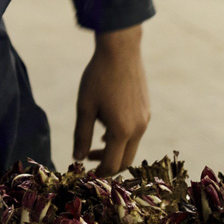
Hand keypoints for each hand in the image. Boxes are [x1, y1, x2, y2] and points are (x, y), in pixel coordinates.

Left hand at [72, 24, 150, 175]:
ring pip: (132, 146)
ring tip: (96, 144)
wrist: (120, 50)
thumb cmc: (98, 77)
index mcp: (122, 131)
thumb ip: (81, 134)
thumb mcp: (85, 106)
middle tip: (89, 160)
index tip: (85, 172)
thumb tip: (77, 157)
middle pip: (126, 160)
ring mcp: (145, 119)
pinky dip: (123, 137)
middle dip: (108, 164)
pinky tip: (108, 128)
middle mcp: (138, 128)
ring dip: (115, 150)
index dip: (99, 173)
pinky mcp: (146, 109)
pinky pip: (136, 132)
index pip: (112, 165)